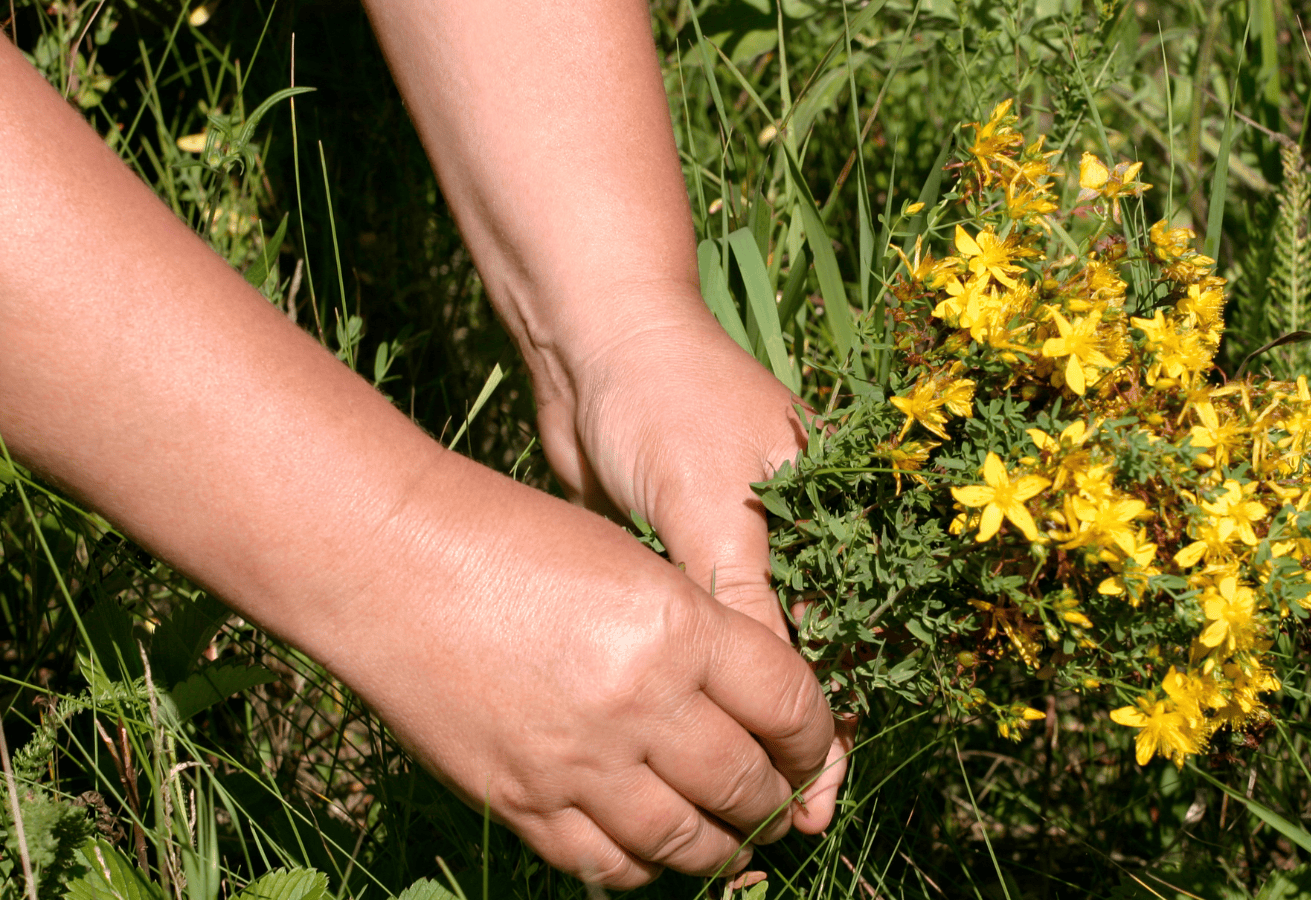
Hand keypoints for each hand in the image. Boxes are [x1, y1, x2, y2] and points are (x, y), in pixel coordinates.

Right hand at [317, 451, 834, 887]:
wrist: (390, 562)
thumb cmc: (513, 539)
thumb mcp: (632, 564)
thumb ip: (695, 635)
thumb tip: (746, 704)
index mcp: (679, 629)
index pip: (789, 706)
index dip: (817, 738)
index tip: (814, 748)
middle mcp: (639, 704)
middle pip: (745, 784)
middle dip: (777, 802)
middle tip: (782, 804)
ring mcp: (578, 763)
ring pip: (685, 841)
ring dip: (723, 848)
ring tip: (734, 841)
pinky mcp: (522, 802)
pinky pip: (606, 864)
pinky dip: (642, 867)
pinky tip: (653, 853)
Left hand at [525, 291, 851, 829]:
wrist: (592, 343)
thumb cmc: (669, 402)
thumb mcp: (716, 501)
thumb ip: (748, 595)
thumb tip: (786, 699)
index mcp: (825, 522)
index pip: (842, 643)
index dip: (830, 725)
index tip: (815, 798)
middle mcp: (788, 542)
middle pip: (801, 663)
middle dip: (791, 741)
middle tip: (775, 822)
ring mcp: (730, 550)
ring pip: (745, 661)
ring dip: (740, 725)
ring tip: (731, 801)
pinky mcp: (675, 558)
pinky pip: (696, 639)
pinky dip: (696, 690)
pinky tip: (685, 740)